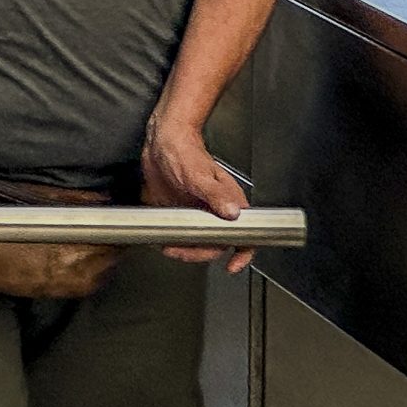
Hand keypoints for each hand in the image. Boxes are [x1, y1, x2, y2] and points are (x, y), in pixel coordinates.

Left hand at [141, 116, 252, 269]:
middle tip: (179, 251)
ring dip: (186, 248)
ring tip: (169, 246)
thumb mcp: (197, 174)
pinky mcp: (183, 211)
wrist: (161, 140)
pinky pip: (184, 231)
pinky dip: (176, 238)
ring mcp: (199, 211)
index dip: (242, 253)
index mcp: (228, 201)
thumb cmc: (184, 151)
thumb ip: (214, 194)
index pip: (245, 233)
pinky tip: (163, 238)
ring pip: (200, 240)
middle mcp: (216, 209)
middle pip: (218, 242)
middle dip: (200, 252)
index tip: (233, 266)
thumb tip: (233, 212)